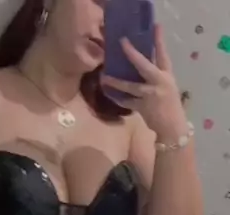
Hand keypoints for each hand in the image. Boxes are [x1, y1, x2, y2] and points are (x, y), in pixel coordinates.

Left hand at [102, 25, 187, 140]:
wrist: (172, 127)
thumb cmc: (170, 106)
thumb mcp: (167, 86)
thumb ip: (156, 77)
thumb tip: (140, 67)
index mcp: (167, 75)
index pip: (163, 54)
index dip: (159, 40)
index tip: (155, 27)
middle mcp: (159, 82)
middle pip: (144, 66)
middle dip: (133, 54)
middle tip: (122, 43)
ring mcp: (150, 95)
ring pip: (130, 86)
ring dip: (116, 82)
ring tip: (103, 76)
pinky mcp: (142, 107)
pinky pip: (126, 101)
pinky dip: (116, 98)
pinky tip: (107, 92)